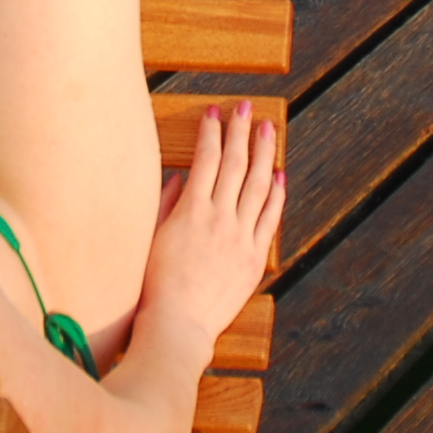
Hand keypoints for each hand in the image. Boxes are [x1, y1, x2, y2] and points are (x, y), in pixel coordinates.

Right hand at [136, 101, 284, 358]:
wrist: (177, 325)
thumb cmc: (155, 285)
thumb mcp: (152, 238)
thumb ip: (167, 204)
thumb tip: (180, 177)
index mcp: (190, 211)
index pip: (205, 159)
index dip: (212, 132)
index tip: (215, 112)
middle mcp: (219, 218)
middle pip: (234, 164)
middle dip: (240, 131)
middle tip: (246, 107)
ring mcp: (240, 237)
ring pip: (257, 185)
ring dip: (264, 153)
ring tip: (268, 128)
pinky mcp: (253, 257)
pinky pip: (270, 219)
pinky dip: (277, 195)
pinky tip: (280, 175)